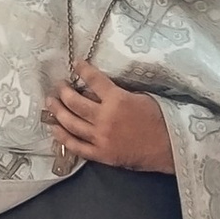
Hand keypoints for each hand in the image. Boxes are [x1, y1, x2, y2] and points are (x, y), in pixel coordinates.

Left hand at [42, 65, 172, 172]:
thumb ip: (118, 93)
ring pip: (71, 123)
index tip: (76, 64)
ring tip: (50, 103)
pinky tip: (54, 129)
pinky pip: (76, 146)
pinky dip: (63, 137)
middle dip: (63, 91)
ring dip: (57, 111)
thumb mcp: (141, 97)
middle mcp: (104, 118)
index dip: (83, 69)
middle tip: (58, 86)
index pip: (93, 80)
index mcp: (117, 100)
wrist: (169, 147)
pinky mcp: (101, 154)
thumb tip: (98, 90)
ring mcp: (100, 138)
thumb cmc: (159, 119)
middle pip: (75, 102)